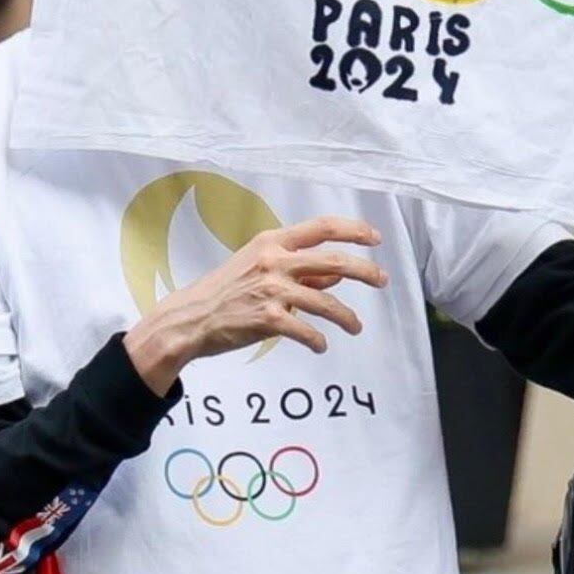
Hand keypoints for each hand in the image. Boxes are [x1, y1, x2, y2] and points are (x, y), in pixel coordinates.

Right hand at [125, 217, 387, 394]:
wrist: (191, 318)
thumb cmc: (228, 290)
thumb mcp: (261, 267)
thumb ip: (299, 268)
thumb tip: (337, 272)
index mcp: (272, 241)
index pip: (322, 227)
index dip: (353, 231)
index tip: (375, 238)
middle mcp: (274, 261)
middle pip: (333, 261)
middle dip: (364, 271)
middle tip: (382, 280)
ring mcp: (271, 290)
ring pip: (325, 301)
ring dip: (347, 316)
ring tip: (356, 327)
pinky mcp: (267, 319)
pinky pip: (306, 331)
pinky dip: (318, 340)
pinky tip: (321, 346)